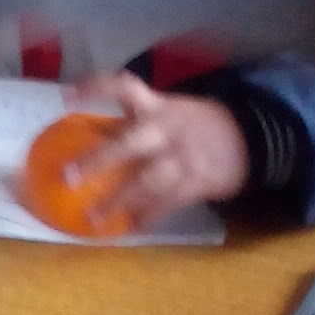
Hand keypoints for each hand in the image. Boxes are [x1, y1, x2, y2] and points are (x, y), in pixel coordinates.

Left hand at [71, 73, 250, 226]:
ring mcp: (182, 158)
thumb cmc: (195, 126)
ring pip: (146, 181)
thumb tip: (89, 133)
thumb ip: (134, 122)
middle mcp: (167, 129)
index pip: (125, 88)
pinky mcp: (196, 183)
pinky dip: (147, 216)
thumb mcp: (168, 112)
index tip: (66, 97)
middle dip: (99, 159)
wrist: (248, 140)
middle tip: (68, 177)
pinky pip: (167, 203)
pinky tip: (129, 227)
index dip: (95, 89)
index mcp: (158, 106)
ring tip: (94, 217)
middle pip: (130, 143)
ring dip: (118, 200)